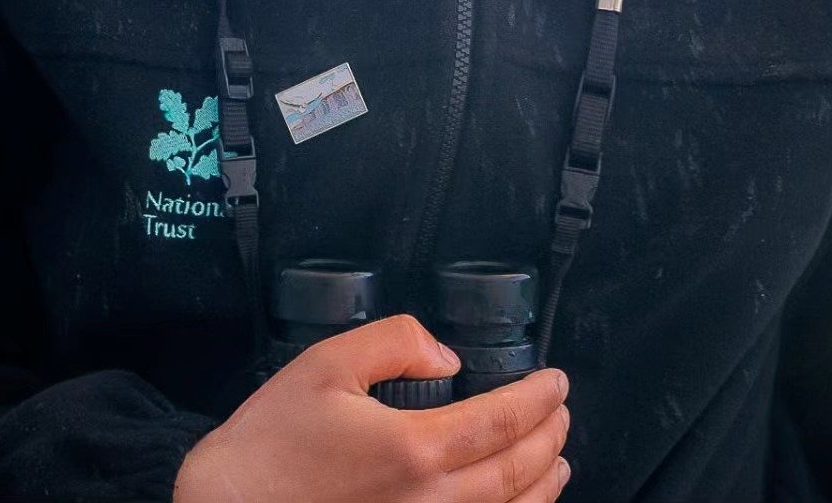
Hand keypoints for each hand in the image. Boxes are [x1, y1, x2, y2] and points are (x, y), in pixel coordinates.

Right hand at [173, 313, 570, 502]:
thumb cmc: (270, 444)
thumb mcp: (326, 364)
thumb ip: (395, 343)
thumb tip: (447, 357)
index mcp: (413, 448)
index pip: (503, 420)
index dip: (539, 399)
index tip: (556, 382)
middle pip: (516, 473)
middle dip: (549, 439)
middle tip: (561, 413)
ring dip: (542, 487)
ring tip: (556, 462)